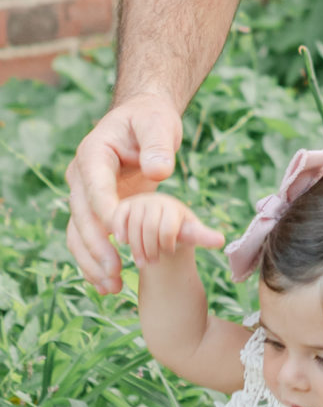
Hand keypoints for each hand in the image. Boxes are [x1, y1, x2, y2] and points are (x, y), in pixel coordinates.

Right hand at [66, 91, 184, 293]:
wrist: (141, 120)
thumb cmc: (151, 120)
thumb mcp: (159, 124)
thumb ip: (159, 146)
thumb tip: (158, 172)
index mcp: (94, 153)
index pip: (95, 187)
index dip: (106, 212)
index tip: (121, 235)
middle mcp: (82, 175)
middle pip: (81, 215)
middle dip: (96, 245)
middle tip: (114, 271)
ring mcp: (84, 194)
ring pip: (78, 232)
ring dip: (91, 260)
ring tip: (111, 286)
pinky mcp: (94, 209)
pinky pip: (87, 238)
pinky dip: (94, 261)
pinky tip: (107, 284)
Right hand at [109, 192, 224, 268]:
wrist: (158, 220)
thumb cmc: (178, 227)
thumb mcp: (190, 231)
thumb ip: (202, 235)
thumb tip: (221, 241)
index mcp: (172, 206)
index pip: (168, 228)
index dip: (167, 244)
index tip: (170, 250)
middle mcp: (153, 200)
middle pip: (149, 228)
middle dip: (151, 249)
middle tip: (153, 262)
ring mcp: (136, 203)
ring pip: (132, 228)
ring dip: (136, 248)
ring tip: (142, 261)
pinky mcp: (121, 208)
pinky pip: (116, 220)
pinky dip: (120, 234)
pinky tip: (124, 244)